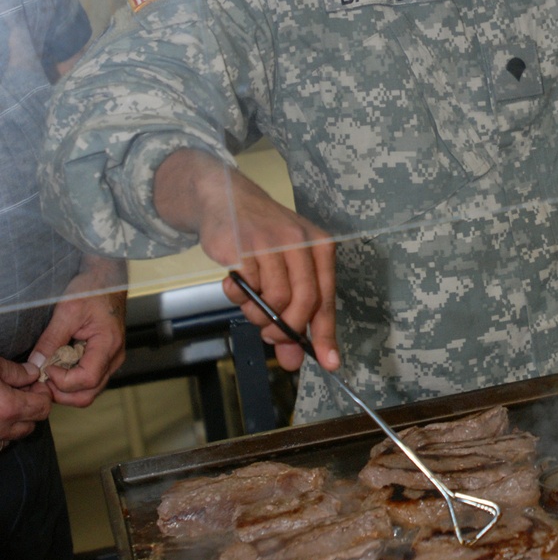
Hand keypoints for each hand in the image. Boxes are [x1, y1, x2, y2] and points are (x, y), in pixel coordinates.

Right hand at [0, 357, 51, 441]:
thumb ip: (16, 372)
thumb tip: (33, 374)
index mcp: (8, 408)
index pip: (43, 408)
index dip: (42, 393)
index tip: (32, 383)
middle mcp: (1, 429)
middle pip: (31, 424)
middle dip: (30, 408)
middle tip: (18, 392)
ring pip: (15, 434)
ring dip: (16, 420)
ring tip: (6, 401)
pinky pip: (1, 440)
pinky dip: (3, 429)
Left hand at [30, 257, 126, 407]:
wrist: (108, 280)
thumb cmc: (94, 289)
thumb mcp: (68, 311)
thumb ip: (51, 339)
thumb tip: (36, 364)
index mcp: (109, 344)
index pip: (86, 380)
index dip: (62, 380)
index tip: (47, 368)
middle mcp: (114, 358)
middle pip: (88, 394)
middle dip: (61, 392)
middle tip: (43, 378)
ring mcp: (111, 361)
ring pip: (88, 392)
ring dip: (65, 389)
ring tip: (49, 372)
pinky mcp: (105, 360)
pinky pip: (89, 382)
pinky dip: (71, 383)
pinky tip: (59, 368)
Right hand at [154, 150, 337, 373]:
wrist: (226, 197)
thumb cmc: (263, 237)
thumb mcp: (286, 268)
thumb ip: (292, 312)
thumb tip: (293, 359)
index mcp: (319, 245)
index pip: (326, 297)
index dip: (326, 333)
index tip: (329, 362)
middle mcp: (298, 241)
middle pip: (303, 302)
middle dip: (287, 330)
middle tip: (272, 337)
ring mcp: (269, 242)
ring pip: (273, 300)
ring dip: (259, 315)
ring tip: (250, 305)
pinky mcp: (241, 246)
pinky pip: (244, 289)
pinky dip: (238, 297)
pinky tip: (235, 285)